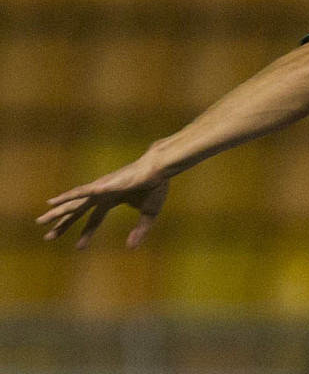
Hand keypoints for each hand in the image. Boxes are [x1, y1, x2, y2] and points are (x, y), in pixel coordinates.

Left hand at [36, 158, 168, 249]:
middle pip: (78, 211)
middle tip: (48, 236)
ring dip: (57, 212)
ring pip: (74, 203)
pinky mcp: (101, 185)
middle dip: (63, 224)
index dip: (87, 233)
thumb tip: (131, 248)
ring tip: (40, 221)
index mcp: (112, 199)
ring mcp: (100, 189)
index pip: (95, 219)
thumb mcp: (148, 214)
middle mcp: (101, 194)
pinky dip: (67, 197)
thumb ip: (140, 231)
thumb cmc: (155, 187)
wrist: (159, 170)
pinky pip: (81, 192)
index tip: (79, 247)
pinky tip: (53, 201)